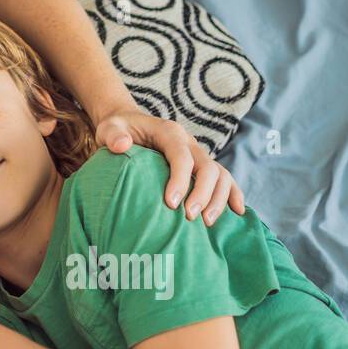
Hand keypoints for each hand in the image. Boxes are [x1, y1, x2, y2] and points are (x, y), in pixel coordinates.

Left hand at [94, 109, 244, 224]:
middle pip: (207, 167)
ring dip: (219, 198)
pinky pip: (224, 179)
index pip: (181, 156)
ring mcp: (198, 154)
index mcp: (169, 132)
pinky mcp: (200, 166)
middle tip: (190, 218)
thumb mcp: (109, 128)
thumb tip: (122, 144)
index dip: (179, 179)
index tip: (170, 204)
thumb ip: (113, 135)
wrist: (129, 125)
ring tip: (207, 223)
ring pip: (220, 174)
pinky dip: (234, 194)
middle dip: (202, 194)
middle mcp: (189, 142)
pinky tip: (238, 212)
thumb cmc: (118, 130)